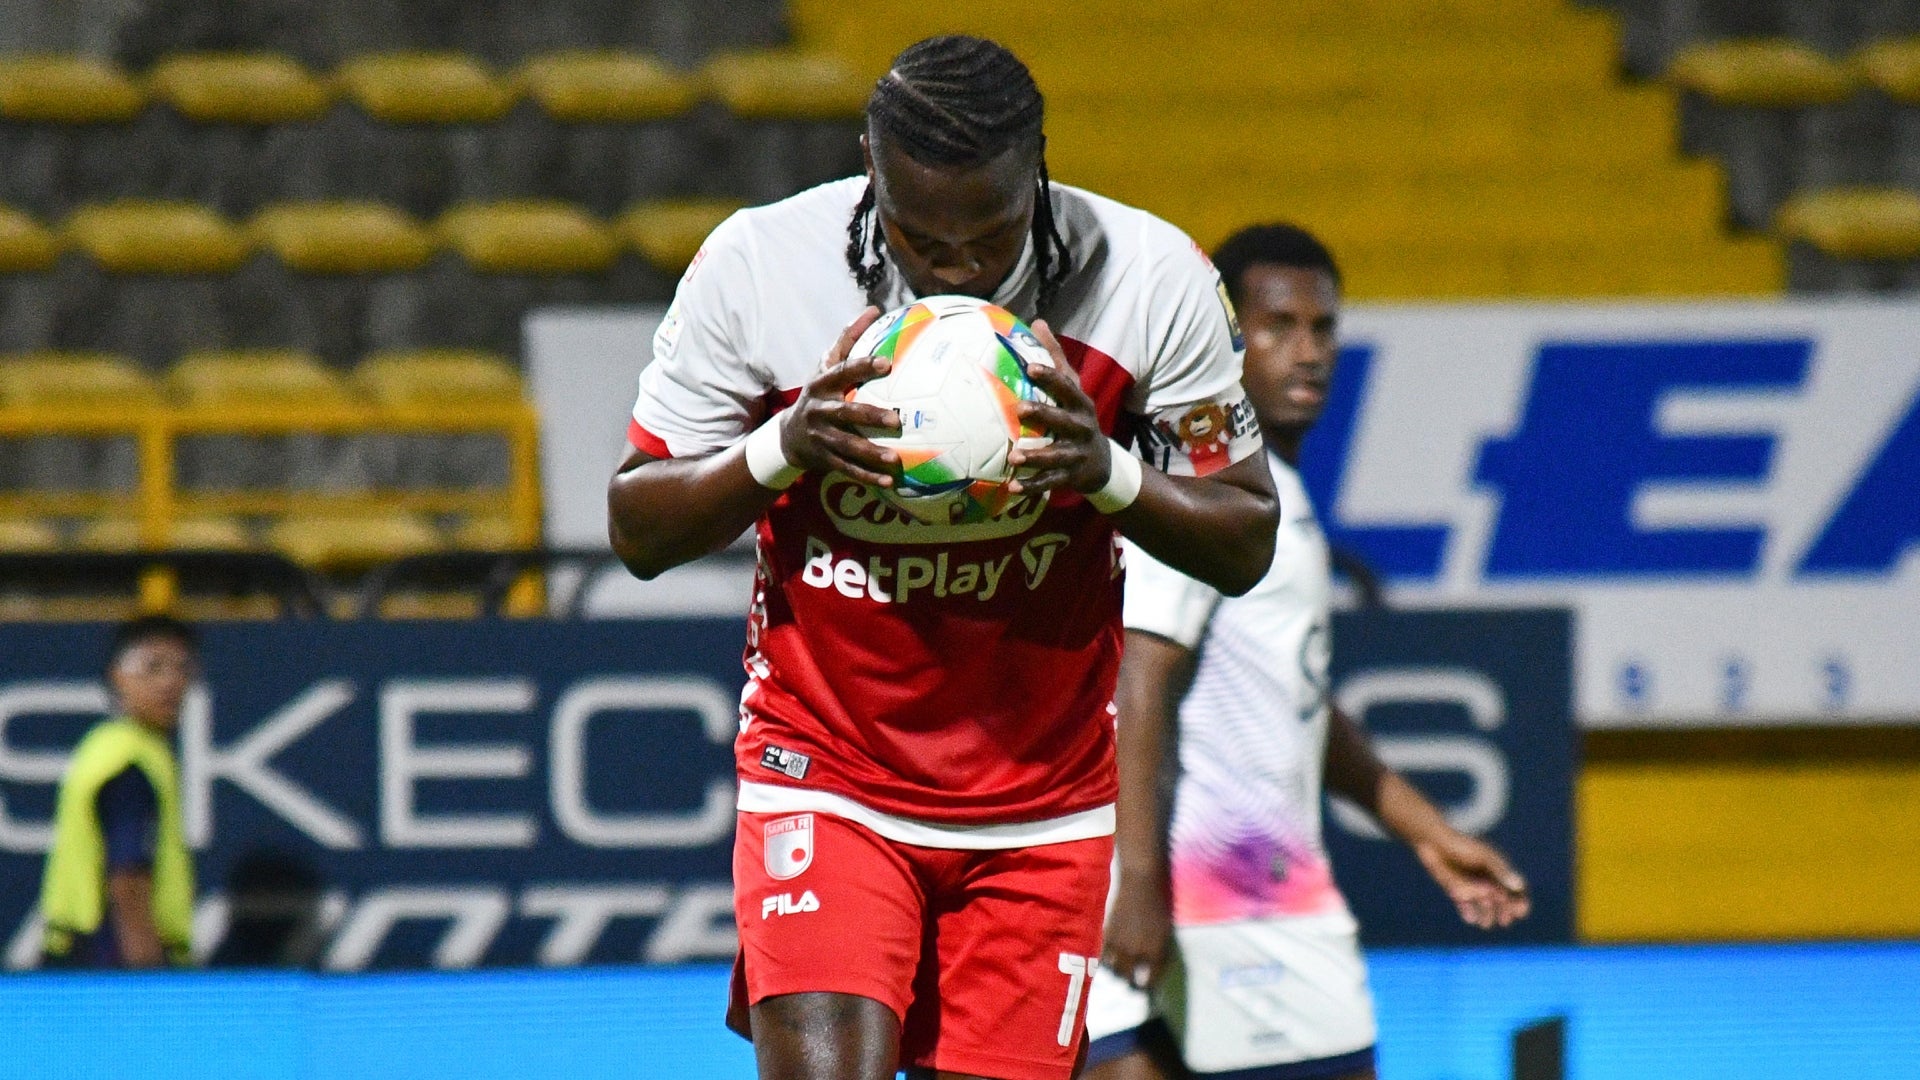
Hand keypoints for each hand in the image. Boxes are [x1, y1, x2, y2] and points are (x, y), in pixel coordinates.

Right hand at [776, 307, 902, 486]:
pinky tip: (889, 481)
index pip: (842, 372)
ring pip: (847, 446)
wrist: (788, 436)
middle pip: (845, 413)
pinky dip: (868, 477)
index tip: (886, 363)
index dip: (862, 367)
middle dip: (870, 417)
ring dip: (871, 454)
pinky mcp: (824, 458)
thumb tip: (873, 308)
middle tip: (897, 419)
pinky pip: (847, 469)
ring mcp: (821, 437)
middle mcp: (819, 411)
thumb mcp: (825, 366)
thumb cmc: (818, 394)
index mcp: (822, 385)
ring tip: (896, 459)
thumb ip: (848, 339)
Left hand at [1006, 319, 1109, 495]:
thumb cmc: (1078, 417)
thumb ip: (1056, 358)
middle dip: (1044, 414)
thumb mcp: (1073, 388)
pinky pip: (1049, 483)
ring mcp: (1076, 454)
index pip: (1067, 387)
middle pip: (1064, 420)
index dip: (1050, 376)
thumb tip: (1037, 321)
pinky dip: (1031, 486)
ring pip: (1056, 456)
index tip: (1030, 366)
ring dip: (1035, 456)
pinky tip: (1011, 488)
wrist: (1103, 463)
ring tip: (1013, 457)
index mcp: (1080, 404)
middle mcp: (1081, 428)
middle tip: (1019, 408)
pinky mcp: (1069, 477)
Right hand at [1100, 866, 1172, 990]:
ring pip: (1113, 969)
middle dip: (1130, 984)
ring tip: (1120, 970)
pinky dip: (1106, 959)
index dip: (1147, 988)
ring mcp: (1119, 942)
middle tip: (1131, 983)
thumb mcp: (1166, 932)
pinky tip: (1110, 957)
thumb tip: (1153, 972)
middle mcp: (1136, 950)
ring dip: (1117, 972)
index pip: (1149, 981)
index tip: (1145, 989)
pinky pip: (1103, 955)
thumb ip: (1161, 953)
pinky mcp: (1107, 932)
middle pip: (1128, 979)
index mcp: (1155, 951)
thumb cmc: (1159, 903)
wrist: (1141, 880)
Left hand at [1413, 830, 1530, 929]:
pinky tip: (1470, 918)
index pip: (1515, 888)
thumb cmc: (1461, 846)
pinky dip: (1468, 912)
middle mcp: (1487, 879)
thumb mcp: (1484, 858)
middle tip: (1505, 921)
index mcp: (1497, 870)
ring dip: (1487, 915)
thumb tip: (1518, 886)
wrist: (1433, 842)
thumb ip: (1500, 872)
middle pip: (1502, 900)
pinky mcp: (1456, 890)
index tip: (1520, 912)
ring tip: (1486, 925)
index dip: (1520, 900)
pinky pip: (1465, 906)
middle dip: (1505, 911)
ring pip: (1484, 905)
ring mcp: (1472, 885)